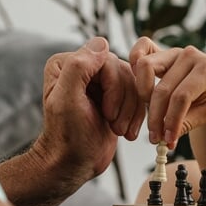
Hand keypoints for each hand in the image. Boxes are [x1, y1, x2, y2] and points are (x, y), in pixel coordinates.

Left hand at [30, 37, 143, 187]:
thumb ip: (78, 67)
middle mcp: (83, 69)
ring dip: (131, 110)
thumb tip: (101, 42)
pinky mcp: (114, 97)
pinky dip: (137, 115)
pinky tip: (127, 131)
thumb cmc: (67, 137)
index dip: (113, 85)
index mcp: (67, 64)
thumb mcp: (67, 100)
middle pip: (122, 70)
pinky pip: (138, 95)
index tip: (106, 112)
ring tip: (119, 129)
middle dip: (123, 101)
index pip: (105, 59)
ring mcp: (100, 83)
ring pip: (134, 82)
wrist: (74, 164)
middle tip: (114, 123)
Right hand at [128, 38, 205, 146]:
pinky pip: (144, 48)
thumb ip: (189, 123)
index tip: (168, 141)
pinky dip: (135, 64)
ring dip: (143, 95)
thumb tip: (167, 139)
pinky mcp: (165, 52)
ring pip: (146, 67)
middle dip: (156, 117)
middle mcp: (189, 56)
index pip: (181, 98)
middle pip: (162, 89)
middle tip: (155, 137)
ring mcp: (175, 52)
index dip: (171, 121)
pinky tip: (138, 86)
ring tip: (151, 115)